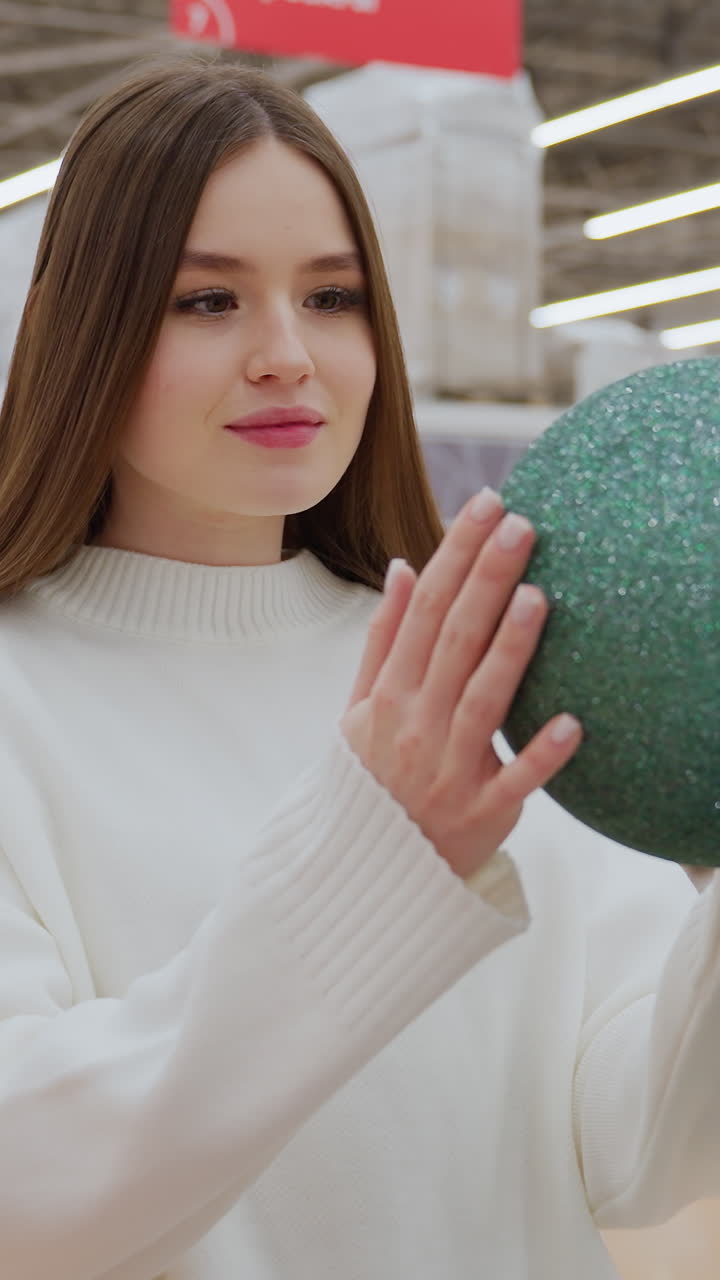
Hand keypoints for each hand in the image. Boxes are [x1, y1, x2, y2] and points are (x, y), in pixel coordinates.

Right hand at [341, 488, 581, 881]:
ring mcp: (448, 769)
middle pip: (454, 640)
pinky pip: (515, 781)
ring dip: (510, 649)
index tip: (484, 506)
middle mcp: (416, 723)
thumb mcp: (358, 706)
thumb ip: (382, 639)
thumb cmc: (370, 776)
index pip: (423, 609)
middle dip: (486, 579)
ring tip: (537, 596)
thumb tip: (403, 568)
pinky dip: (541, 754)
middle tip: (521, 526)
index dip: (455, 555)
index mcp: (387, 693)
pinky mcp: (482, 811)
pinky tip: (572, 723)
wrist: (368, 867)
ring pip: (483, 700)